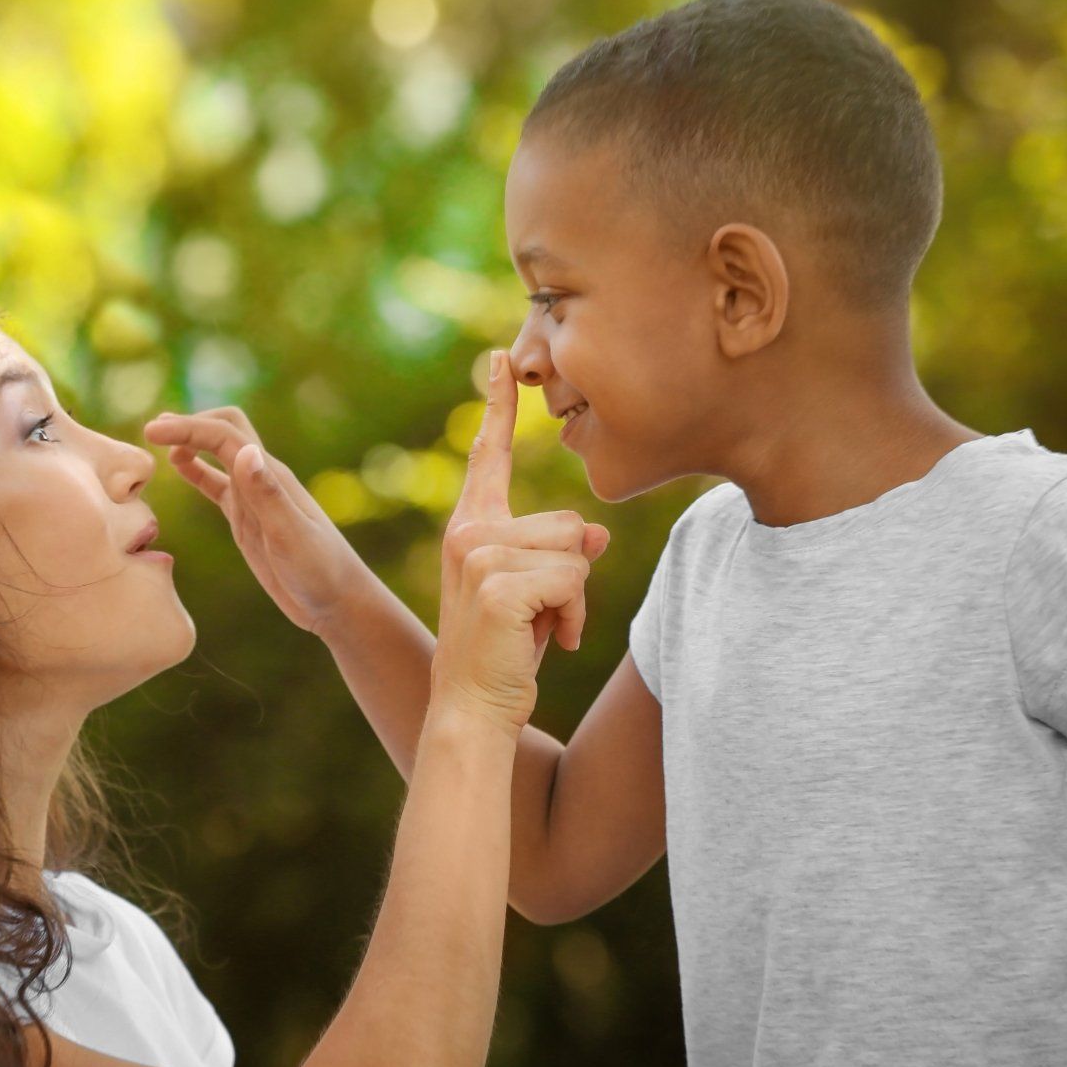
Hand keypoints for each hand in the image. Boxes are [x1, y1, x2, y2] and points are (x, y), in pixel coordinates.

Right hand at [144, 406, 373, 635]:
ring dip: (190, 441)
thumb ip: (267, 495)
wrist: (338, 601)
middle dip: (188, 425)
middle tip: (151, 431)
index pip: (224, 435)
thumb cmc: (321, 572)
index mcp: (270, 476)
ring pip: (217, 454)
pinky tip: (176, 467)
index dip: (188, 428)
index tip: (152, 431)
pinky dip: (195, 471)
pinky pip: (216, 485)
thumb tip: (243, 451)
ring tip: (156, 441)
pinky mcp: (248, 519)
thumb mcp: (291, 536)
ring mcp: (254, 499)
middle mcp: (261, 479)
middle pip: (222, 431)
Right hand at [432, 352, 609, 730]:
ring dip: (575, 599)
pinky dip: (575, 618)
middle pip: (569, 523)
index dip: (497, 405)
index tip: (502, 358)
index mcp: (471, 526)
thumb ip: (560, 557)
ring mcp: (479, 555)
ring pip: (576, 551)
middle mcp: (468, 531)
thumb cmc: (506, 652)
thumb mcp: (539, 595)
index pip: (491, 455)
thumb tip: (598, 539)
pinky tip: (551, 641)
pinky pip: (573, 581)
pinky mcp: (497, 583)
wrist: (473, 708)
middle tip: (541, 615)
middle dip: (573, 574)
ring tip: (543, 629)